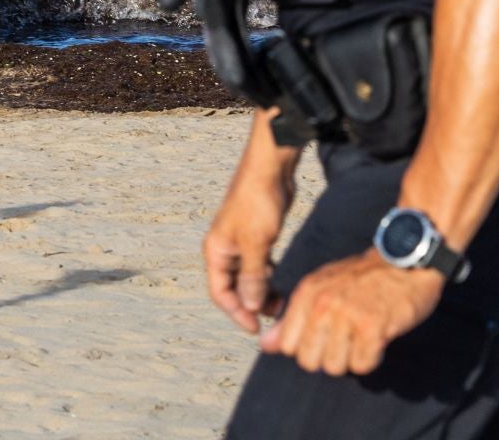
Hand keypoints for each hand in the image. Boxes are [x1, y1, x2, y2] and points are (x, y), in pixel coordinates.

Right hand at [202, 157, 294, 333]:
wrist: (270, 169)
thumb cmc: (257, 202)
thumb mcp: (256, 244)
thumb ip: (252, 277)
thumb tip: (251, 307)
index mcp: (216, 251)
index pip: (219, 293)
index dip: (236, 313)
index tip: (256, 328)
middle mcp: (224, 249)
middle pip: (233, 288)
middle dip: (251, 305)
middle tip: (274, 317)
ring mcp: (241, 243)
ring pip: (248, 278)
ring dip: (262, 292)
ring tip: (282, 304)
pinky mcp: (257, 238)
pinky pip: (259, 266)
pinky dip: (268, 277)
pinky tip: (282, 284)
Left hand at [258, 249, 444, 374]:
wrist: (404, 260)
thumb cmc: (362, 279)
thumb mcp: (320, 289)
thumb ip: (291, 319)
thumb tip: (265, 346)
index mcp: (306, 293)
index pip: (287, 346)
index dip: (305, 349)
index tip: (323, 338)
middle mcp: (323, 303)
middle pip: (309, 362)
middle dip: (327, 359)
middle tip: (345, 341)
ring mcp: (347, 314)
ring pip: (334, 367)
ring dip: (350, 360)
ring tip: (360, 338)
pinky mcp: (373, 326)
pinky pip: (362, 365)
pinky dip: (370, 359)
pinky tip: (376, 340)